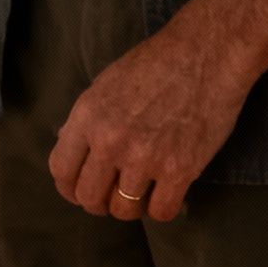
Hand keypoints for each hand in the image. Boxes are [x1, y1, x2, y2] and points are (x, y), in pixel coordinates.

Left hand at [49, 24, 248, 221]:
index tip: (77, 192)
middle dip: (96, 204)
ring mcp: (144, 158)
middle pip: (88, 197)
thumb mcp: (103, 86)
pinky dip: (161, 210)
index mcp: (87, 119)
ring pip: (123, 209)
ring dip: (129, 209)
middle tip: (108, 199)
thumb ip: (85, 120)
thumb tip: (67, 145)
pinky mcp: (180, 169)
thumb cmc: (155, 65)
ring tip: (138, 198)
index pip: (61, 170)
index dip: (67, 188)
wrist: (206, 55)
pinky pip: (161, 211)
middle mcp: (110, 143)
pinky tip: (165, 198)